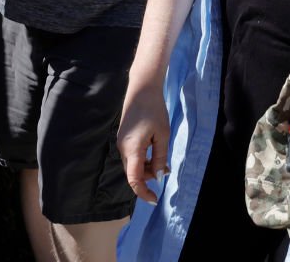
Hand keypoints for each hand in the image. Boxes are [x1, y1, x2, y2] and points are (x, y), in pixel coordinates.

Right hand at [117, 83, 170, 204]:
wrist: (142, 89)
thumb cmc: (154, 110)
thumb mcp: (162, 135)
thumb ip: (160, 157)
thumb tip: (160, 176)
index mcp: (132, 149)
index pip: (134, 180)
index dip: (143, 193)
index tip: (154, 200)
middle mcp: (122, 149)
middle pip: (134, 173)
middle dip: (150, 176)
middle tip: (167, 169)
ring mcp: (121, 143)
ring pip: (133, 165)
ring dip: (147, 167)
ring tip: (164, 160)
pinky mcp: (123, 138)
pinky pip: (132, 155)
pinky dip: (143, 159)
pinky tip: (154, 152)